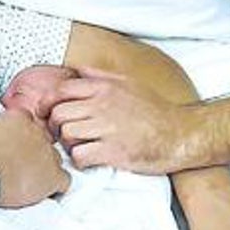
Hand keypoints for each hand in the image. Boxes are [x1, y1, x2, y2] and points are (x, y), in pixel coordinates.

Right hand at [0, 109, 69, 207]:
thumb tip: (3, 130)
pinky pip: (65, 180)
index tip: (18, 147)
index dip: (25, 137)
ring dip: (46, 167)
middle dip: (36, 152)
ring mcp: (49, 153)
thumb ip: (2, 125)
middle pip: (45, 141)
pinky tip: (44, 189)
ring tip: (30, 178)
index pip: (31, 124)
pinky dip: (56, 185)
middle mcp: (39, 132)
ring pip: (56, 159)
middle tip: (22, 164)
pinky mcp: (54, 175)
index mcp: (22, 118)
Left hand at [46, 66, 190, 172]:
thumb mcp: (129, 82)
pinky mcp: (113, 152)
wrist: (181, 134)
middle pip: (58, 114)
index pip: (60, 90)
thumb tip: (77, 69)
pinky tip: (89, 158)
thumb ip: (100, 75)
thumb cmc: (156, 109)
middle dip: (55, 126)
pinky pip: (80, 156)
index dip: (48, 103)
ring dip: (67, 144)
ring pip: (66, 135)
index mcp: (104, 87)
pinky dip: (79, 160)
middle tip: (63, 134)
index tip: (47, 114)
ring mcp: (107, 129)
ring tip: (79, 145)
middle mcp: (102, 105)